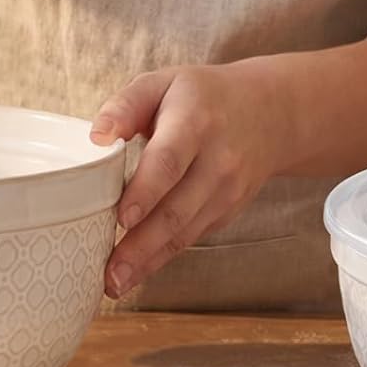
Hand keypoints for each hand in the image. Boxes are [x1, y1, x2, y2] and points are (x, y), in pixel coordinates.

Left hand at [89, 59, 290, 299]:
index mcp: (195, 121)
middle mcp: (217, 160)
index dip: (145, 191)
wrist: (269, 112)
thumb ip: (126, 105)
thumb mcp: (164, 83)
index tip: (121, 218)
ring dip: (149, 261)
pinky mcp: (227, 210)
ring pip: (185, 232)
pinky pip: (192, 237)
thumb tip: (96, 136)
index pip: (169, 161)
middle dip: (141, 245)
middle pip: (176, 208)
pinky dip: (163, 257)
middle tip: (109, 273)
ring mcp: (227, 190)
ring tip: (115, 284)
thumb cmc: (202, 97)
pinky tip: (137, 272)